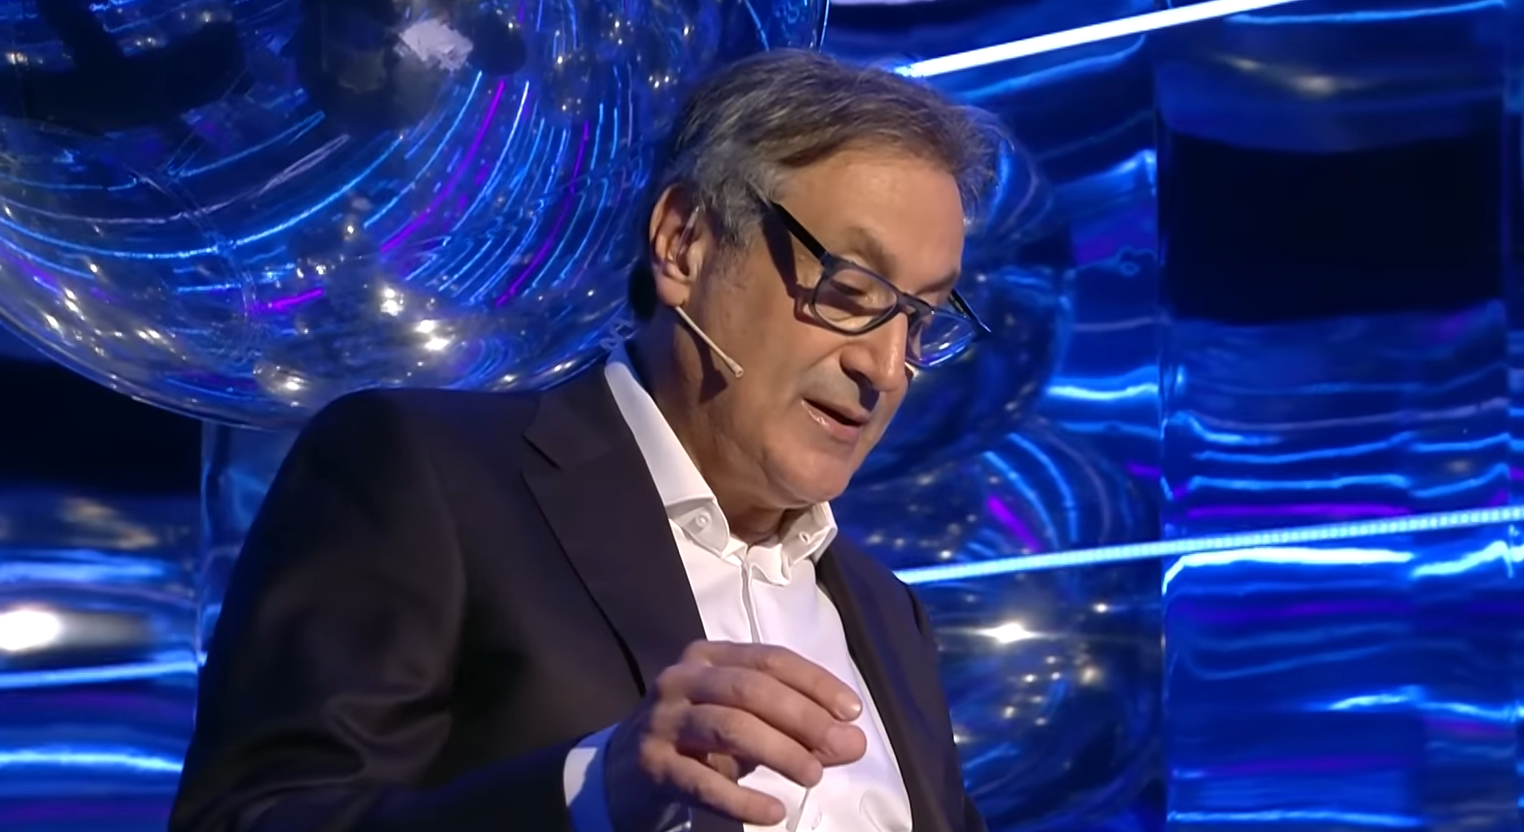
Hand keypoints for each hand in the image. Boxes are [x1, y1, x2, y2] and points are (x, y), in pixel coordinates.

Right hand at [604, 640, 868, 827]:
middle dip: (803, 717)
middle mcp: (682, 680)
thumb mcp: (747, 727)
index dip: (815, 683)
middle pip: (751, 689)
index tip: (852, 711)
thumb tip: (853, 741)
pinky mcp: (651, 765)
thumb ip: (798, 730)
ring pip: (729, 726)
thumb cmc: (695, 743)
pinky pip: (702, 781)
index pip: (770, 660)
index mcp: (708, 657)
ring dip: (779, 751)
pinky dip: (742, 799)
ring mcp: (663, 721)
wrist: (620, 775)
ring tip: (813, 776)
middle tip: (842, 747)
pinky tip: (773, 812)